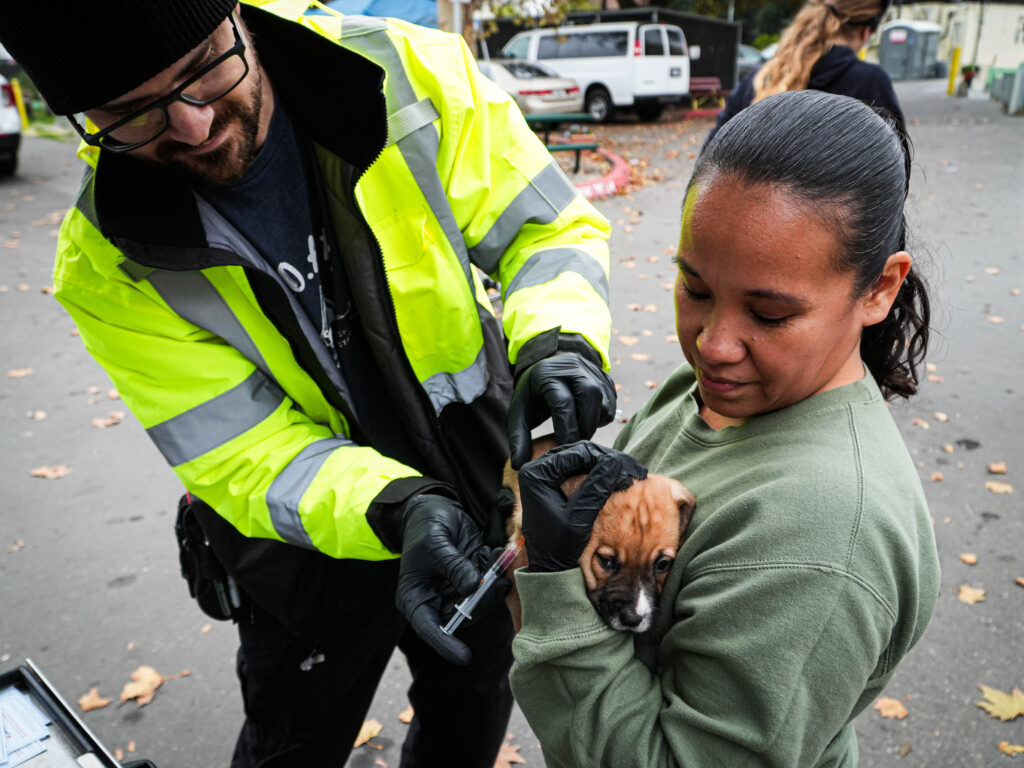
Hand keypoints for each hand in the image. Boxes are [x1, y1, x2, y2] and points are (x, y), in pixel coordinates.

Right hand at [396, 495, 509, 665]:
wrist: (433, 508)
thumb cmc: (424, 527)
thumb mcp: (435, 544)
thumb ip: (454, 566)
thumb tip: (473, 586)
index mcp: (417, 598)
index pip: (429, 629)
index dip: (446, 644)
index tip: (464, 657)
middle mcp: (438, 599)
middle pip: (463, 616)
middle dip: (483, 602)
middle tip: (497, 583)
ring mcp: (458, 589)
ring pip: (482, 602)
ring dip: (495, 585)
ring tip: (498, 560)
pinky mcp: (474, 577)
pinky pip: (491, 583)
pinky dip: (498, 571)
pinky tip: (499, 553)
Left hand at [507, 352, 615, 469]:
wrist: (547, 367)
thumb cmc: (532, 395)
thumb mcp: (519, 412)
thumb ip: (518, 438)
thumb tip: (518, 465)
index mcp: (548, 374)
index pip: (563, 403)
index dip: (566, 430)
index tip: (564, 450)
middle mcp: (572, 367)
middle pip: (590, 395)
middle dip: (585, 426)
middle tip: (576, 445)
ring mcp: (591, 370)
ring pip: (603, 401)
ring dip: (594, 423)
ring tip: (578, 433)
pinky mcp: (605, 377)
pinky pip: (610, 402)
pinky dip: (601, 417)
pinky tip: (586, 421)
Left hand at [517, 442, 647, 571]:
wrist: (550, 569)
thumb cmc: (559, 549)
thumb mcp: (579, 518)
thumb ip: (595, 488)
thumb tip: (615, 460)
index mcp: (536, 474)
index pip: (578, 453)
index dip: (608, 459)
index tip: (632, 472)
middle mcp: (538, 470)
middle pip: (581, 452)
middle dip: (610, 461)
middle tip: (636, 472)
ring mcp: (547, 476)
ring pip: (584, 460)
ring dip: (608, 466)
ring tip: (630, 477)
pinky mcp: (555, 484)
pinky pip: (582, 470)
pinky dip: (601, 474)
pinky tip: (618, 481)